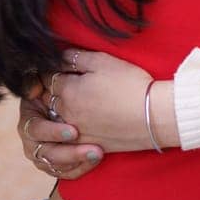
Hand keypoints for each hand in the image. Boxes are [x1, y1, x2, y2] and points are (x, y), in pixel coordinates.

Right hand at [15, 81, 102, 181]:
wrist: (81, 99)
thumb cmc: (65, 84)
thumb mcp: (53, 78)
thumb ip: (40, 79)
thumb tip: (33, 89)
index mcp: (28, 117)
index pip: (34, 129)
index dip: (52, 132)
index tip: (74, 132)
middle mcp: (31, 139)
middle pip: (45, 153)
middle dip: (69, 152)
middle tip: (94, 150)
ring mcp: (42, 153)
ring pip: (55, 165)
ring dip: (77, 161)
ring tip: (98, 154)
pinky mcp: (55, 164)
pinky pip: (65, 172)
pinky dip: (79, 168)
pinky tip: (95, 160)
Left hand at [48, 50, 176, 152]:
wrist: (151, 117)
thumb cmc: (130, 85)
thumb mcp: (104, 62)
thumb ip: (78, 57)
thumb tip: (61, 55)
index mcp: (69, 89)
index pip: (47, 77)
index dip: (49, 70)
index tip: (52, 67)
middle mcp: (66, 112)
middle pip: (47, 98)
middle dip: (48, 89)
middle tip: (52, 82)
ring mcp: (75, 131)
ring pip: (53, 119)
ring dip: (54, 109)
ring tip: (63, 101)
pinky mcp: (87, 144)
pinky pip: (65, 138)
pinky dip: (64, 129)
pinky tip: (72, 123)